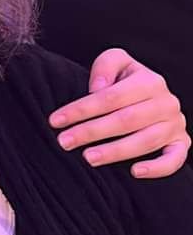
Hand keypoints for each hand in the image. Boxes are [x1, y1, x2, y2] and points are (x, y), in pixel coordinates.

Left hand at [50, 49, 189, 177]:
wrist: (151, 94)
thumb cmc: (126, 80)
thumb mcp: (116, 62)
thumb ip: (106, 66)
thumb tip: (97, 88)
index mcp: (149, 81)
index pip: (110, 97)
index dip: (81, 109)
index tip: (55, 121)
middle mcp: (166, 102)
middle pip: (125, 120)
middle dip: (91, 132)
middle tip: (64, 142)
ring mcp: (175, 124)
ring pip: (145, 141)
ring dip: (115, 151)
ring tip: (87, 158)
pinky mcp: (181, 143)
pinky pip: (175, 159)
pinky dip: (157, 168)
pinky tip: (134, 172)